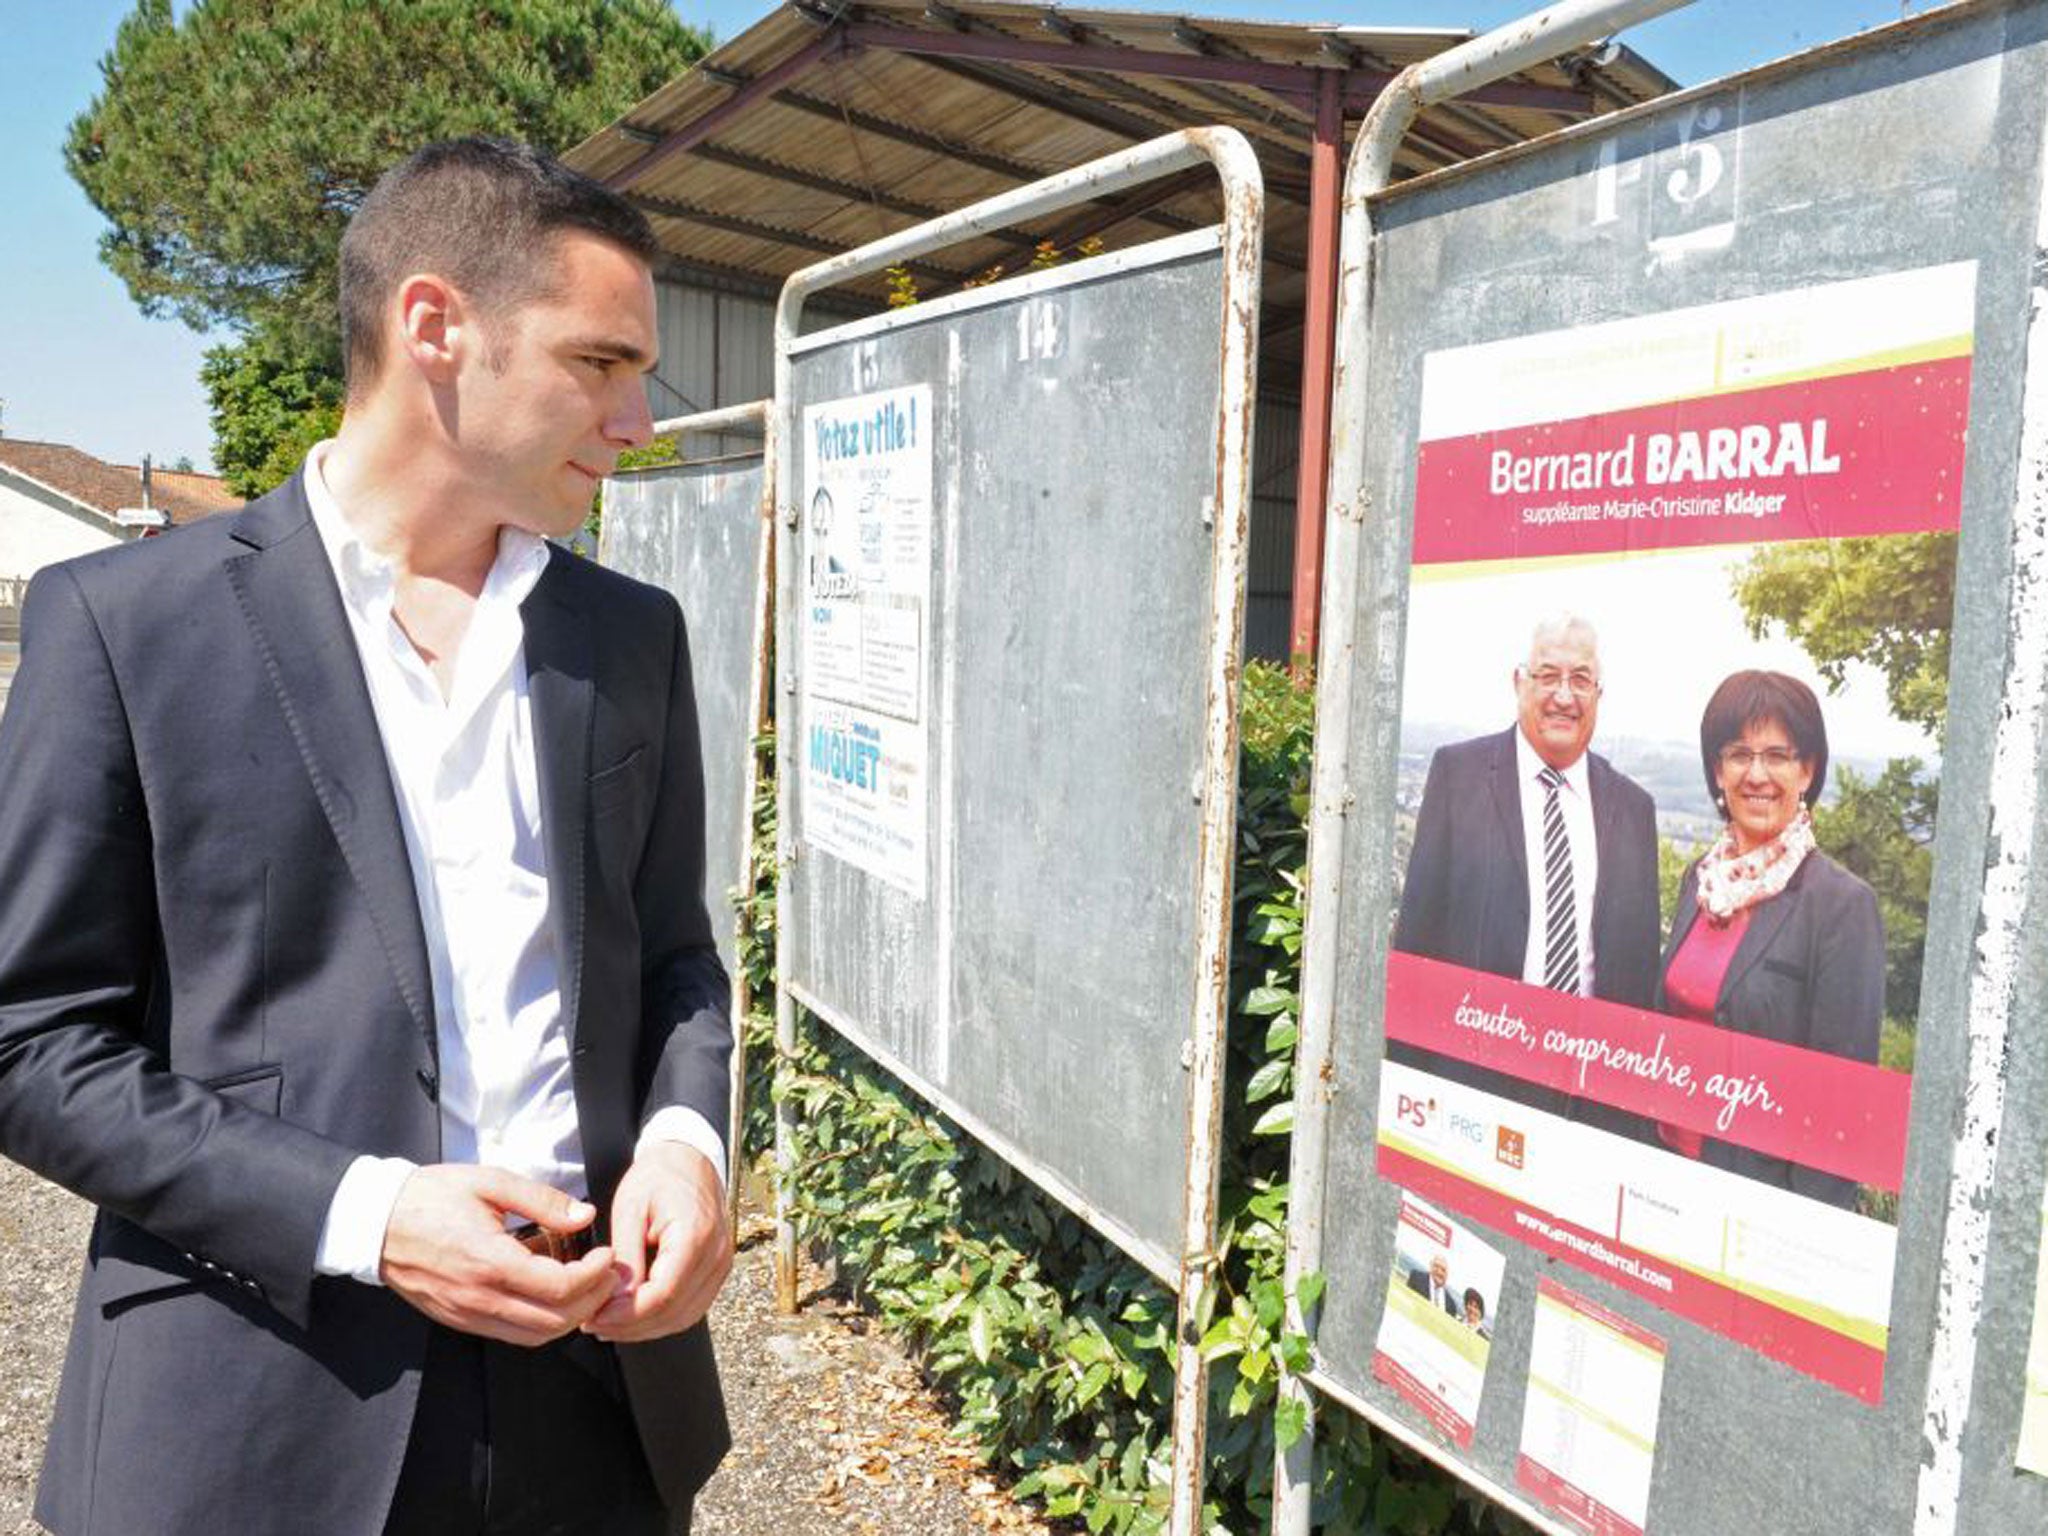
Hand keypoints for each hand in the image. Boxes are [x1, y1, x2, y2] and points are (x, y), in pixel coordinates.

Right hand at [381, 1164, 618, 1345]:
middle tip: (608, 1275)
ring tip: (586, 1289)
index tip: (607, 1256)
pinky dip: (540, 1324)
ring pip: (534, 1336)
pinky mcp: (458, 1320)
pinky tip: (551, 1298)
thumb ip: (541, 1200)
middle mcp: (479, 1297)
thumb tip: (583, 1215)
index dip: (595, 1275)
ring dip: (569, 1319)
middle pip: (555, 1321)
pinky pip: (509, 1335)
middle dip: (592, 1301)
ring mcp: (467, 1314)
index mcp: (489, 1261)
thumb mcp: (490, 1182)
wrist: (374, 1221)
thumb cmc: (430, 1197)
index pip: (560, 1287)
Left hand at [584, 1141, 731, 1342]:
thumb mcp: (630, 1208)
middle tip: (593, 1324)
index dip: (627, 1314)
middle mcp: (717, 1255)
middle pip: (674, 1312)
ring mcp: (721, 1265)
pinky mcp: (717, 1271)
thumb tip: (616, 1300)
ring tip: (608, 1322)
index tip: (595, 1317)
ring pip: (684, 1317)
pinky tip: (633, 1316)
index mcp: (696, 1236)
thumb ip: (625, 1256)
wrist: (688, 1159)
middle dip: (631, 1326)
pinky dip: (661, 1318)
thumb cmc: (659, 1176)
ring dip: (645, 1328)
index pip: (663, 1294)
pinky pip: (691, 1308)